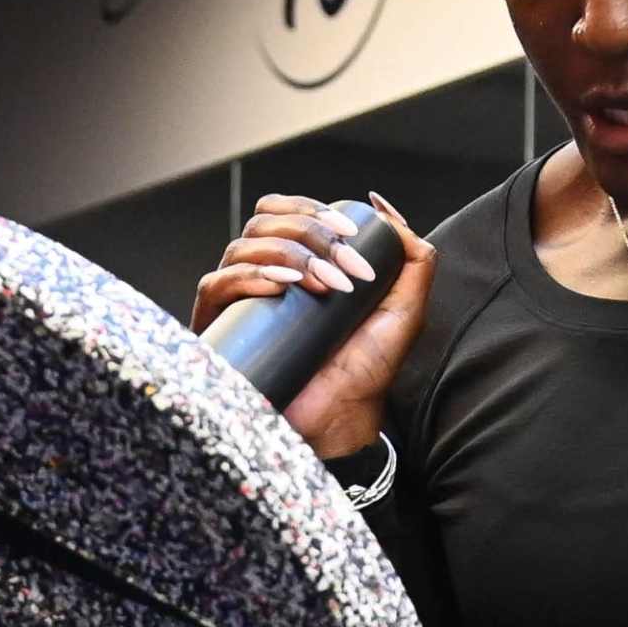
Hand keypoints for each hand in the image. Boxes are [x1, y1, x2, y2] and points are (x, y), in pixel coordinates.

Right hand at [191, 192, 437, 460]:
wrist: (342, 416)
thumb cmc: (366, 370)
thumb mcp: (403, 309)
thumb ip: (411, 259)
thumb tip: (383, 209)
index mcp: (296, 263)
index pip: (284, 210)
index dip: (313, 210)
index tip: (348, 232)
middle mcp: (262, 275)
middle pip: (264, 222)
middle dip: (309, 235)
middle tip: (344, 268)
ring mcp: (237, 300)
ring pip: (242, 247)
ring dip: (288, 255)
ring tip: (324, 287)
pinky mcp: (217, 327)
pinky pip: (216, 284)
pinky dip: (249, 277)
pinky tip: (280, 287)